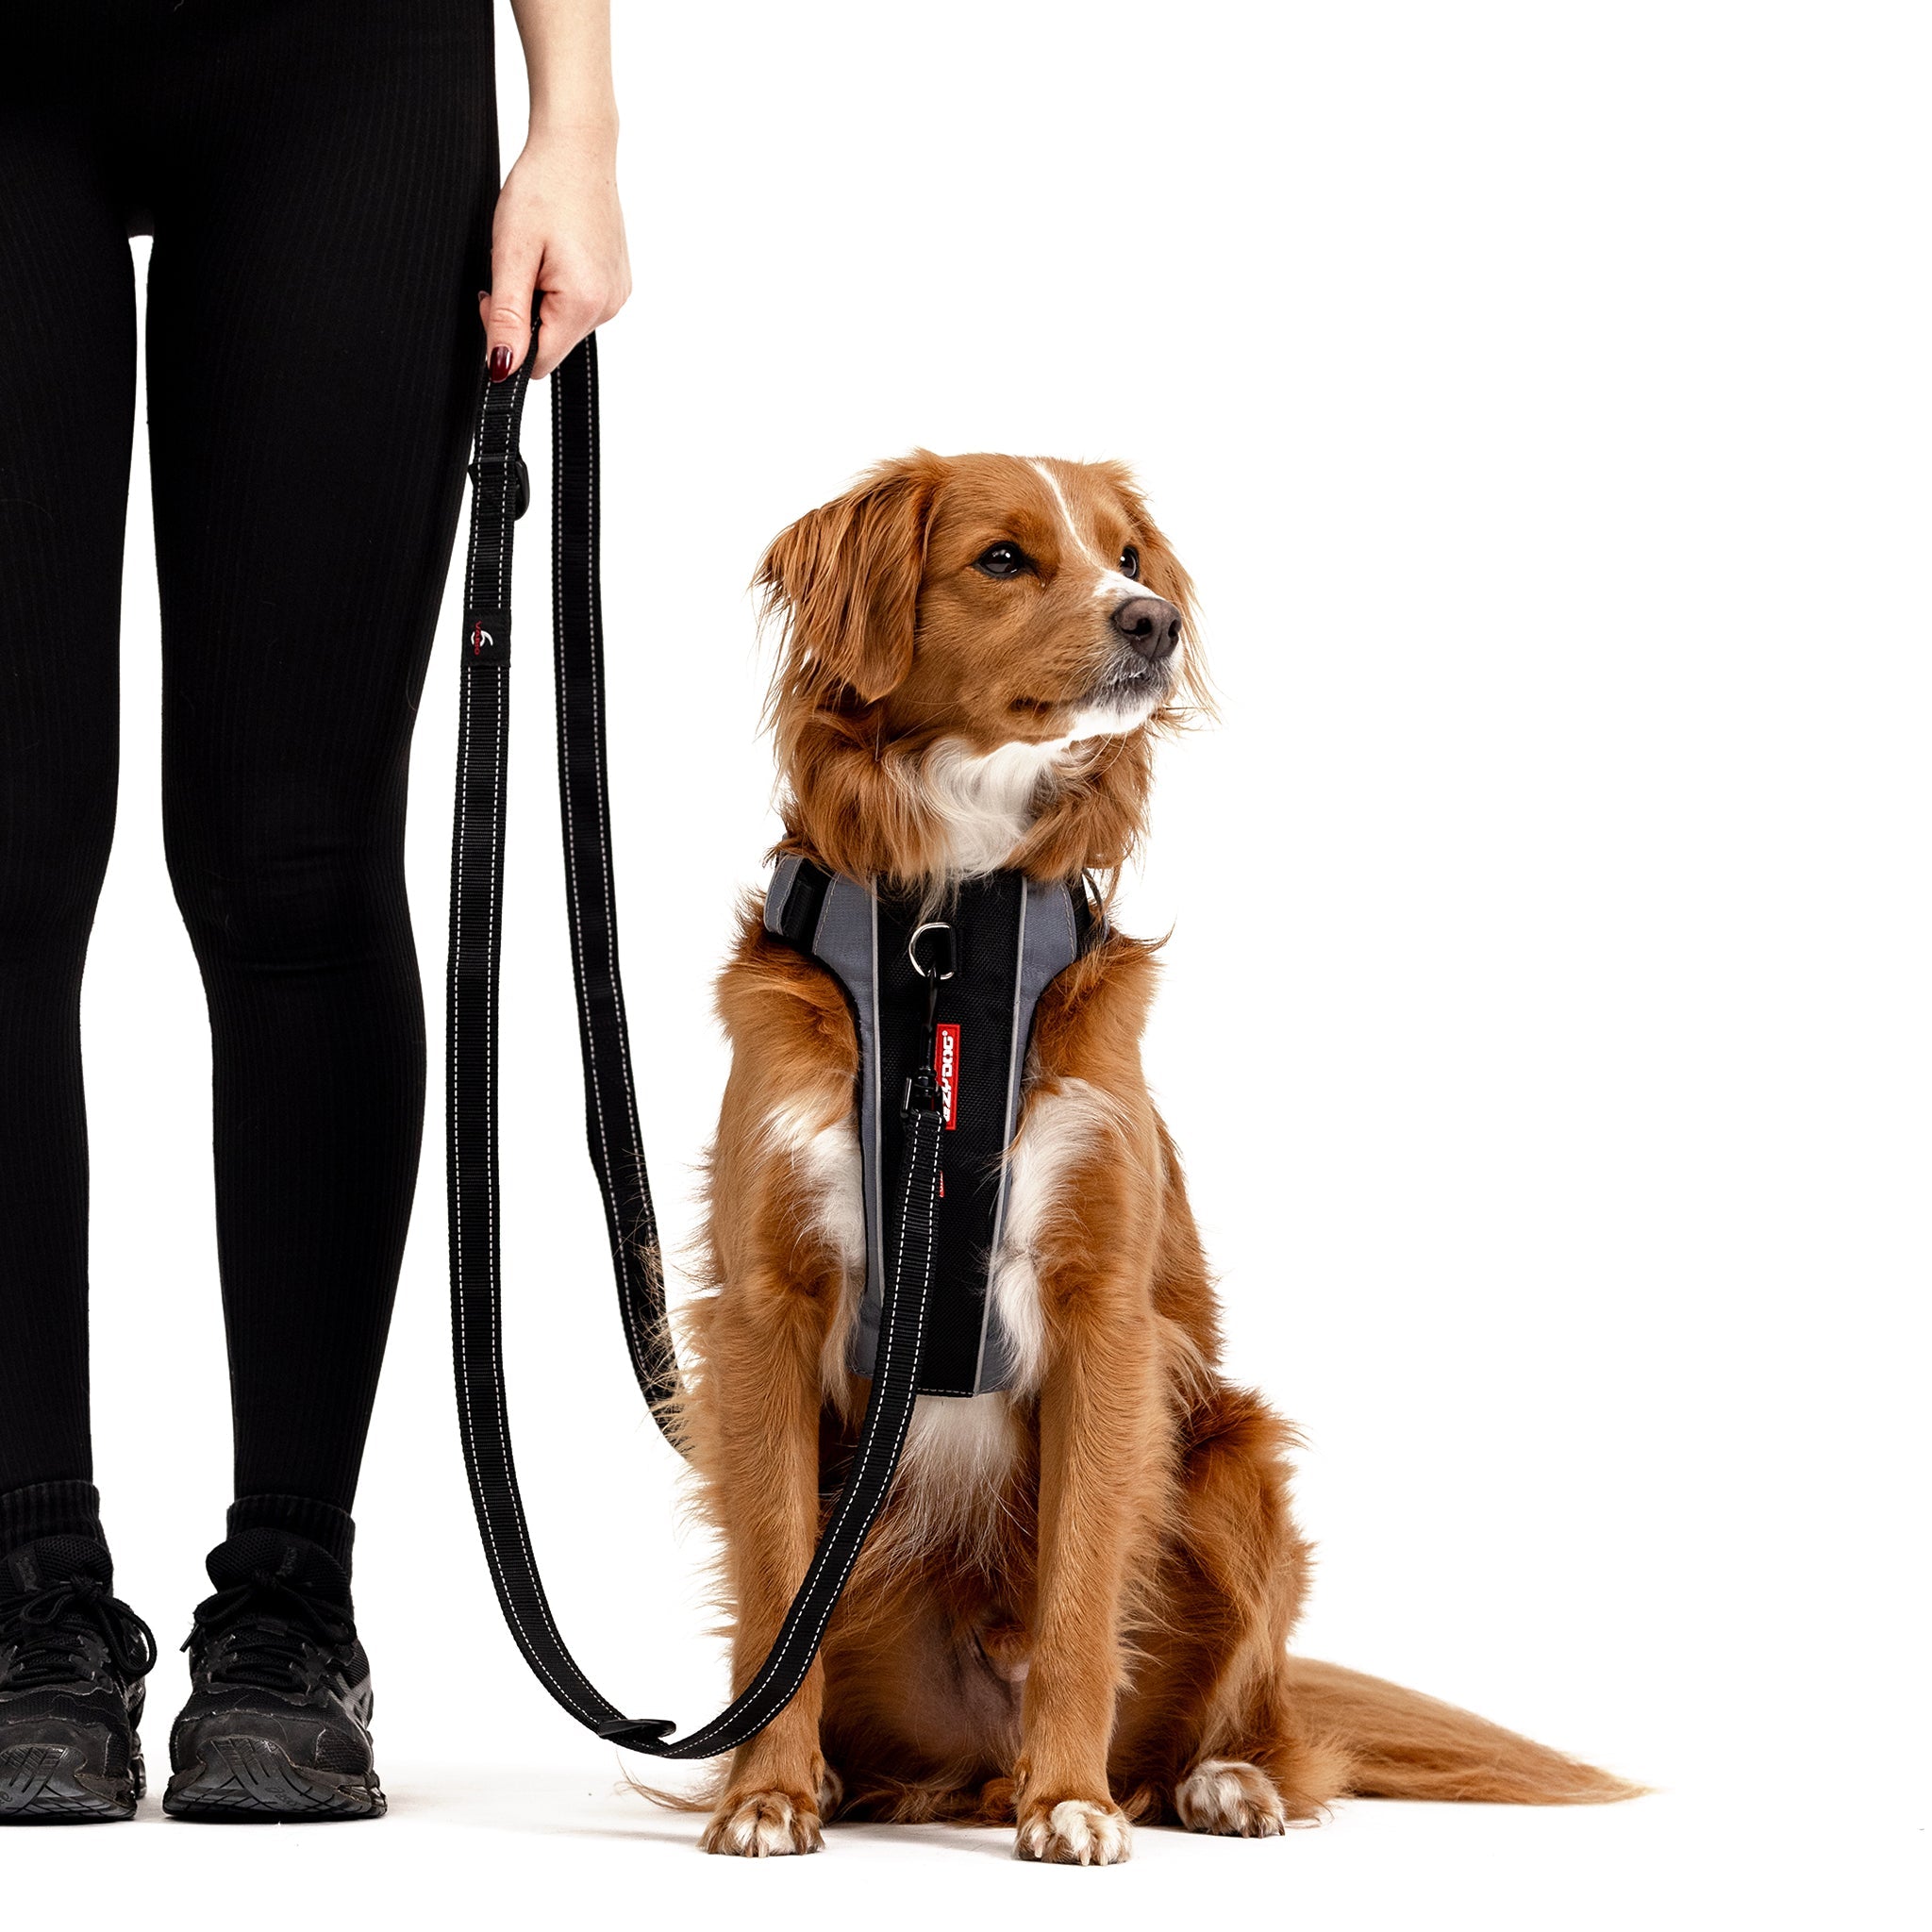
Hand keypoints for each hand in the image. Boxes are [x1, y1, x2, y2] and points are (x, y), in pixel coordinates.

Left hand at [480, 125, 630, 381]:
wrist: (576, 146)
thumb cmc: (545, 187)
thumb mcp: (511, 254)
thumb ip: (507, 318)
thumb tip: (503, 368)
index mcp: (584, 303)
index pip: (539, 361)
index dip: (508, 337)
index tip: (497, 294)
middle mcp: (609, 306)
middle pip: (552, 342)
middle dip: (525, 314)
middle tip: (517, 264)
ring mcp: (617, 295)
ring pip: (564, 323)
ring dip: (542, 297)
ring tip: (540, 251)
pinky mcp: (618, 283)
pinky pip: (579, 304)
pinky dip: (560, 286)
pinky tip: (558, 251)